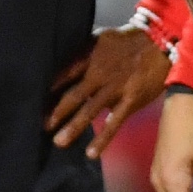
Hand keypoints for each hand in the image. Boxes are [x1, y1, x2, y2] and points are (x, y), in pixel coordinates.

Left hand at [47, 26, 170, 158]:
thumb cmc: (126, 41)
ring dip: (73, 127)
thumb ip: (82, 52)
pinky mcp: (130, 101)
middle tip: (41, 126)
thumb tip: (62, 64)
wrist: (159, 42)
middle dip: (56, 112)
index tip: (33, 100)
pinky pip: (114, 123)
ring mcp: (114, 89)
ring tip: (58, 142)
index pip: (63, 75)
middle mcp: (98, 74)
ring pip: (89, 111)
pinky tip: (91, 153)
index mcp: (88, 57)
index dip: (49, 89)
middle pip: (72, 96)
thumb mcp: (99, 39)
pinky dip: (102, 139)